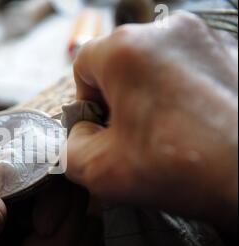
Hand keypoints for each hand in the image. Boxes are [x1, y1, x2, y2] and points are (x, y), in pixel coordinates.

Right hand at [67, 12, 237, 232]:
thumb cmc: (180, 169)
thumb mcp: (99, 170)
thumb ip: (68, 149)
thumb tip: (79, 135)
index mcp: (126, 50)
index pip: (83, 66)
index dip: (86, 103)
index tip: (102, 131)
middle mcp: (166, 29)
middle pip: (120, 63)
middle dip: (118, 99)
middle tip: (132, 138)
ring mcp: (205, 37)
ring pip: (154, 63)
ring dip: (149, 95)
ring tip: (165, 133)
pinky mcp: (231, 52)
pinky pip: (187, 68)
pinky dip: (181, 92)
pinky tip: (191, 125)